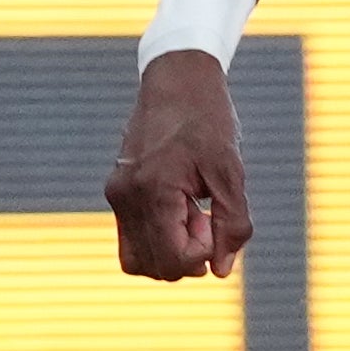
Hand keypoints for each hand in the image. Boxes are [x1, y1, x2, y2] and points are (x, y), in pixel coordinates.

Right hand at [108, 50, 256, 279]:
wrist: (177, 78)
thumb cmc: (208, 119)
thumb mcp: (231, 171)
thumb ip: (232, 224)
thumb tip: (220, 271)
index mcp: (153, 190)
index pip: (172, 260)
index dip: (203, 254)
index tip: (214, 220)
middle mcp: (126, 197)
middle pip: (154, 267)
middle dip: (187, 255)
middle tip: (204, 217)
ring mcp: (117, 194)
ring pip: (137, 259)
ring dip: (170, 249)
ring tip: (192, 213)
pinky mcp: (117, 190)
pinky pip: (132, 236)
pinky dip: (158, 235)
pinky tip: (181, 205)